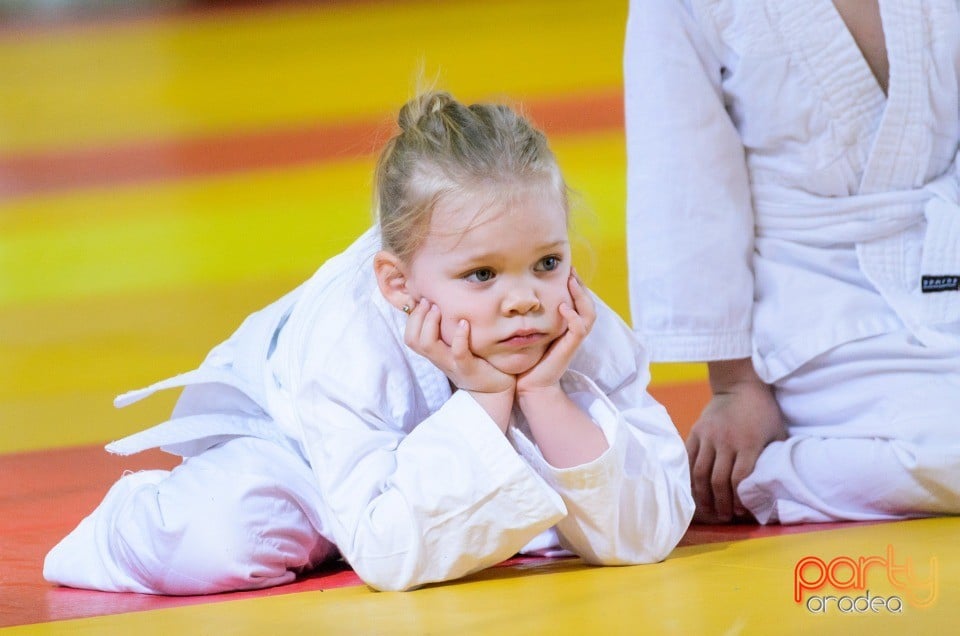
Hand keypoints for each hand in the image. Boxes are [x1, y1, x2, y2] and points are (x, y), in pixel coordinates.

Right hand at [404, 299, 514, 430]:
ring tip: (439, 309)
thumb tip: (446, 303)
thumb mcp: (459, 346)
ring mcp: (453, 365)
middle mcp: (439, 359)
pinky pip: (458, 353)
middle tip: (429, 302)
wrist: (495, 391)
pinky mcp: (469, 369)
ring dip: (431, 324)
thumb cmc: (479, 362)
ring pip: (428, 346)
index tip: (422, 300)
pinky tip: (464, 323)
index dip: (412, 317)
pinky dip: (459, 336)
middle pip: (413, 340)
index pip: (410, 336)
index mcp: (435, 353)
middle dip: (417, 317)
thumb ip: (451, 331)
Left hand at [516, 271, 595, 395]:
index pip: (580, 303)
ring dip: (581, 297)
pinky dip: (573, 316)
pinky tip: (563, 307)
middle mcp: (574, 332)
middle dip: (581, 286)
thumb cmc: (529, 360)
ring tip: (571, 282)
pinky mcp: (569, 349)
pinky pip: (579, 329)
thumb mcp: (531, 333)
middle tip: (572, 271)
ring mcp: (573, 341)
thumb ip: (533, 317)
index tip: (567, 271)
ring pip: (589, 314)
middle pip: (589, 305)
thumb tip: (521, 297)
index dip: (577, 287)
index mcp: (568, 328)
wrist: (531, 386)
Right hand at [686, 360, 786, 522]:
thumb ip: (775, 457)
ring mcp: (708, 436)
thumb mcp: (777, 433)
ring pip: (700, 473)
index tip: (741, 512)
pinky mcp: (695, 432)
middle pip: (718, 480)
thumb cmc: (764, 411)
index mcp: (748, 443)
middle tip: (724, 517)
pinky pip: (689, 459)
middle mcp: (726, 441)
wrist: (739, 385)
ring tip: (707, 510)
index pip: (739, 478)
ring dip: (703, 495)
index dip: (739, 499)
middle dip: (720, 503)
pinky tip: (693, 490)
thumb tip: (778, 484)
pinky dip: (689, 477)